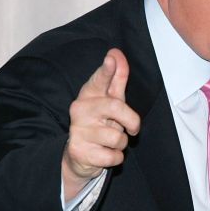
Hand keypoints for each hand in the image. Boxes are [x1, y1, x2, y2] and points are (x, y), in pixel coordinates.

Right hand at [62, 48, 140, 199]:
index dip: (107, 70)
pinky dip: (115, 158)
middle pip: (116, 107)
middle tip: (132, 128)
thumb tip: (116, 53)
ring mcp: (78, 131)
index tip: (112, 57)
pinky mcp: (79, 152)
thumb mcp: (109, 101)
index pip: (100, 80)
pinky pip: (113, 156)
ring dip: (121, 143)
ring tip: (110, 142)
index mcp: (89, 95)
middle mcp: (80, 110)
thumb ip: (116, 78)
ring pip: (118, 137)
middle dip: (132, 120)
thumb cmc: (99, 123)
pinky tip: (104, 154)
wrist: (79, 156)